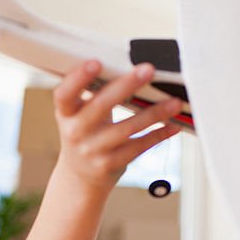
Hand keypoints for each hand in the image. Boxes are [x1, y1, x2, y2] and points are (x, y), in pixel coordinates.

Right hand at [53, 59, 183, 191]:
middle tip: (148, 70)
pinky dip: (158, 135)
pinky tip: (172, 126)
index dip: (78, 78)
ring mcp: (92, 150)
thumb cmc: (86, 134)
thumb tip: (128, 67)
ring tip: (174, 102)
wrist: (80, 176)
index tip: (96, 62)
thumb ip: (95, 94)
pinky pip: (138, 147)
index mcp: (66, 113)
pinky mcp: (109, 164)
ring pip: (127, 128)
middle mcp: (75, 132)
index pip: (64, 94)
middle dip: (126, 85)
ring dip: (154, 113)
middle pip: (101, 105)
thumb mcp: (79, 115)